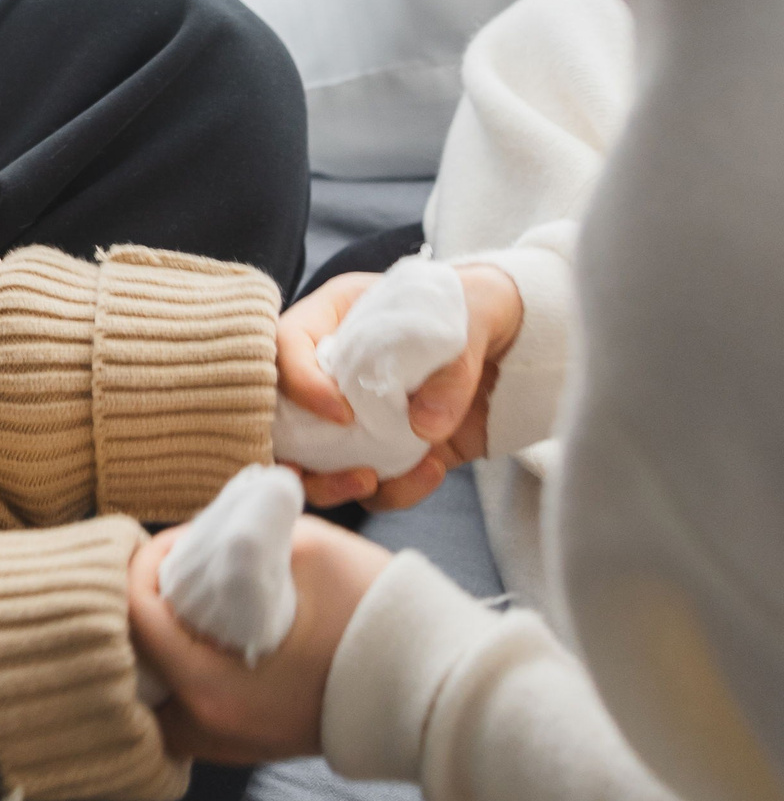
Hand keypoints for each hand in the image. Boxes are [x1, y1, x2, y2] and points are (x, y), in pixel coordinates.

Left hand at [128, 516, 391, 761]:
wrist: (448, 688)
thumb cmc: (381, 616)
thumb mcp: (309, 549)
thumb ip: (245, 537)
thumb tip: (209, 530)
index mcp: (214, 686)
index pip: (137, 617)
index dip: (143, 566)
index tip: (175, 542)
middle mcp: (214, 727)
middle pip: (138, 663)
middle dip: (146, 610)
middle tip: (175, 573)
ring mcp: (236, 745)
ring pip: (163, 695)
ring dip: (165, 648)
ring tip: (192, 606)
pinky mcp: (257, 745)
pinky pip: (195, 712)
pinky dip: (190, 675)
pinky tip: (215, 639)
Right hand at [276, 263, 525, 511]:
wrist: (519, 344)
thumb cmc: (478, 309)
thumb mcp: (472, 316)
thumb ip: (452, 366)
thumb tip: (424, 426)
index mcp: (335, 317)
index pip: (285, 346)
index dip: (300, 384)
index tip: (342, 413)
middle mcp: (332, 369)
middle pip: (281, 415)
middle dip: (297, 455)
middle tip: (347, 470)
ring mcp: (355, 415)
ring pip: (313, 461)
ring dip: (333, 483)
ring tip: (375, 481)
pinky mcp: (386, 450)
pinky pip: (371, 484)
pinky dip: (394, 491)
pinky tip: (433, 471)